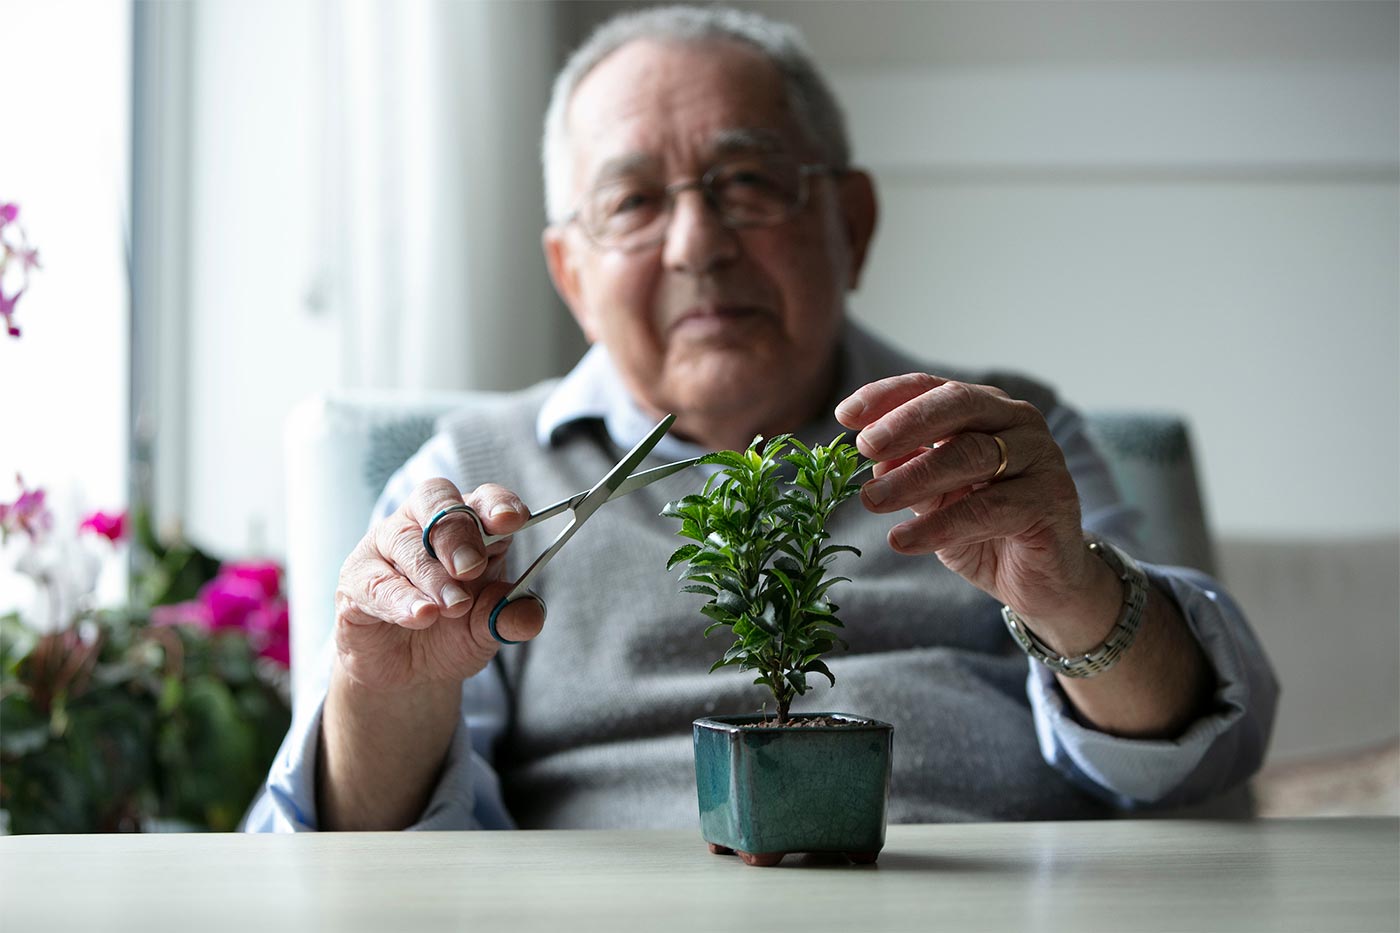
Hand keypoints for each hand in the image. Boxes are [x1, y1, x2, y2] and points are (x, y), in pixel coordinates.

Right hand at [332, 478, 545, 691]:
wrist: (410, 673)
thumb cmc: (454, 632)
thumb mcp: (489, 628)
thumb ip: (510, 618)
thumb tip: (531, 616)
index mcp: (467, 525)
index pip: (481, 498)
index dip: (496, 503)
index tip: (511, 520)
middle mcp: (422, 524)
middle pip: (435, 503)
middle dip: (456, 533)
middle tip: (470, 568)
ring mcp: (384, 548)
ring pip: (403, 541)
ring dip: (432, 575)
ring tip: (453, 606)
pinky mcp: (356, 581)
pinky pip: (374, 581)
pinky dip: (400, 599)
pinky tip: (421, 615)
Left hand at [836, 373, 1117, 642]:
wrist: (1040, 580)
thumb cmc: (983, 528)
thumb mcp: (934, 497)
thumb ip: (909, 470)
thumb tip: (874, 456)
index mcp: (985, 410)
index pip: (932, 388)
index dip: (887, 397)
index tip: (844, 417)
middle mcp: (1018, 422)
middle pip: (957, 406)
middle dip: (905, 424)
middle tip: (864, 448)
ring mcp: (1041, 458)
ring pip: (972, 455)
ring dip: (914, 478)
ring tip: (871, 501)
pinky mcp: (1052, 500)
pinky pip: (990, 508)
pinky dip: (941, 524)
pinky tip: (902, 539)